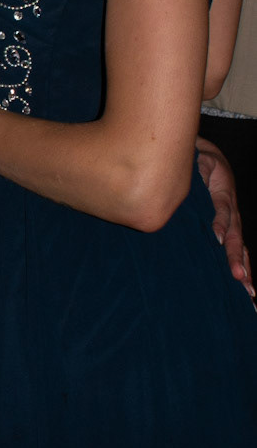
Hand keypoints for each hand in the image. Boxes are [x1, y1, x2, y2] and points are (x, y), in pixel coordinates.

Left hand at [196, 136, 253, 297]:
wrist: (206, 156)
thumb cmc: (199, 160)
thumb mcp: (200, 160)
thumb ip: (200, 171)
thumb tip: (200, 182)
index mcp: (222, 193)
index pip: (223, 211)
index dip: (221, 224)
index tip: (218, 240)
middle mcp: (231, 210)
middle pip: (236, 236)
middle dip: (236, 258)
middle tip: (239, 278)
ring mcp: (232, 221)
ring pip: (240, 247)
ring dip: (244, 269)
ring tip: (248, 292)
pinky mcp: (229, 228)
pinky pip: (237, 249)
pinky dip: (242, 267)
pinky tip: (245, 285)